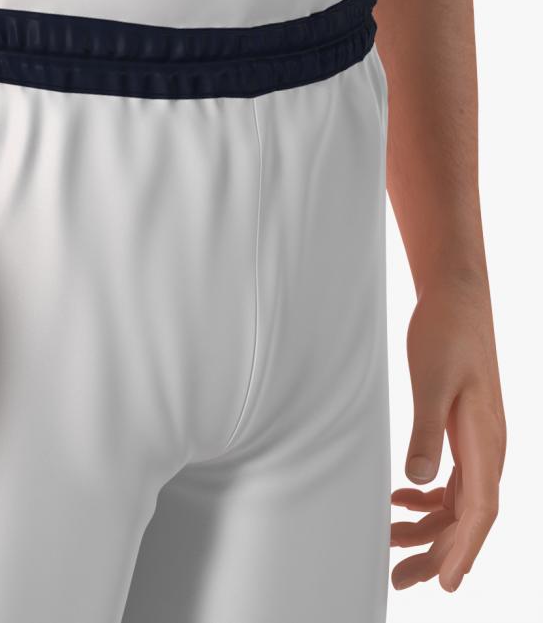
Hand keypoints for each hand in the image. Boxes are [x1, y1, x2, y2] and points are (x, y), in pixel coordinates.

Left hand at [390, 279, 505, 590]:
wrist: (455, 297)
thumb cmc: (445, 335)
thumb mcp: (429, 383)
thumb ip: (424, 432)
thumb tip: (418, 483)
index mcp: (486, 442)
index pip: (480, 512)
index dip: (463, 551)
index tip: (445, 583)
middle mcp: (490, 447)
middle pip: (469, 517)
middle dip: (438, 552)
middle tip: (401, 581)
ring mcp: (479, 440)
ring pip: (460, 502)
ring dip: (429, 527)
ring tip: (391, 544)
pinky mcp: (464, 430)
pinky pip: (453, 480)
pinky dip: (429, 499)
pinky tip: (400, 500)